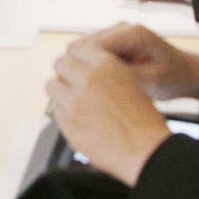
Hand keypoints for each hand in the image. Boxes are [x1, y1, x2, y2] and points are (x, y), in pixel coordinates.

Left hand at [47, 35, 173, 182]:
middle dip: (66, 70)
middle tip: (72, 78)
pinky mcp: (67, 124)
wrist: (146, 150)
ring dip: (61, 88)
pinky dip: (63, 109)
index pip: (76, 47)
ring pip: (52, 85)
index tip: (78, 61)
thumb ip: (105, 71)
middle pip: (61, 63)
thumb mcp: (131, 81)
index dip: (77, 55)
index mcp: (106, 65)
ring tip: (72, 97)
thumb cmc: (144, 119)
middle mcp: (87, 80)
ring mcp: (74, 103)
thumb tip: (85, 66)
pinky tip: (76, 115)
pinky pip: (55, 109)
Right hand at [71, 23, 198, 106]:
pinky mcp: (113, 41)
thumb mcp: (150, 82)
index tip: (79, 91)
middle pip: (82, 46)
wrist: (186, 73)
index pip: (90, 47)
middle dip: (79, 70)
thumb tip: (91, 81)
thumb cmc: (174, 78)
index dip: (81, 70)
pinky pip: (90, 54)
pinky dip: (89, 68)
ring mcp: (116, 33)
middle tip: (81, 94)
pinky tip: (95, 86)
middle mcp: (122, 27)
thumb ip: (122, 78)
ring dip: (83, 70)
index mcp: (133, 33)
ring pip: (82, 50)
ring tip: (87, 91)